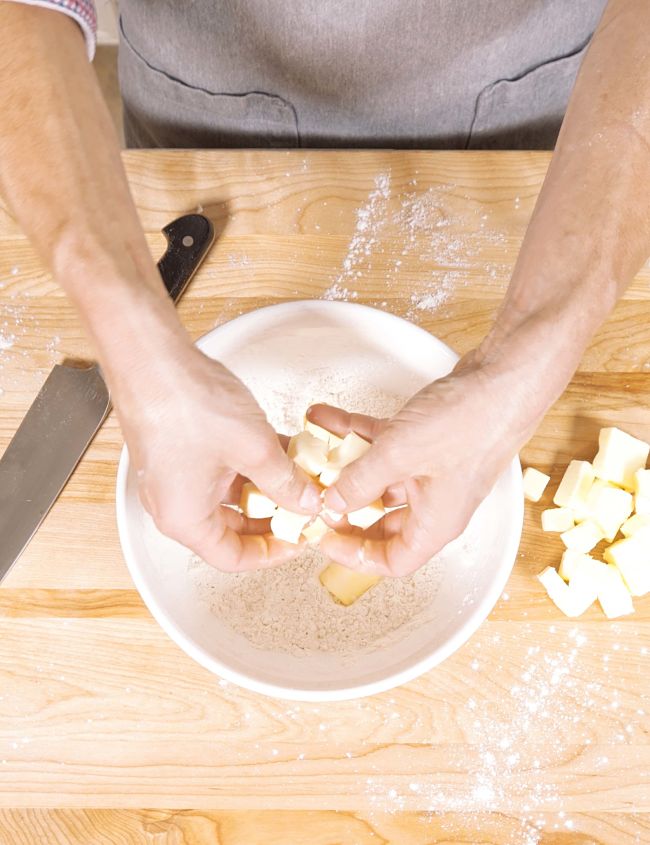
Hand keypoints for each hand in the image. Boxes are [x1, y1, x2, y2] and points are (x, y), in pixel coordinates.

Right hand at [115, 346, 321, 570]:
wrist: (150, 357)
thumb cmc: (183, 403)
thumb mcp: (253, 449)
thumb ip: (286, 481)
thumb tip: (305, 502)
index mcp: (184, 518)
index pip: (233, 558)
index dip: (272, 553)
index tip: (297, 539)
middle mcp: (174, 503)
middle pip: (230, 529)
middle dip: (272, 517)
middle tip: (303, 507)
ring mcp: (174, 476)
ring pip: (227, 496)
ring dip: (263, 487)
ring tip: (297, 475)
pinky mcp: (178, 450)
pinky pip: (218, 470)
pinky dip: (248, 466)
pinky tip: (277, 449)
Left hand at [308, 355, 539, 575]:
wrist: (506, 376)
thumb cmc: (471, 423)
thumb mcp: (399, 456)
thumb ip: (359, 483)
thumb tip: (332, 504)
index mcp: (435, 523)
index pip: (390, 560)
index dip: (353, 555)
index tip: (322, 536)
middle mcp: (434, 502)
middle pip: (379, 521)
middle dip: (343, 506)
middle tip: (312, 493)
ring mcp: (431, 470)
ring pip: (377, 476)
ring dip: (343, 461)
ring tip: (311, 446)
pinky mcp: (428, 440)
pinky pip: (383, 445)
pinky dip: (356, 434)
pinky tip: (327, 417)